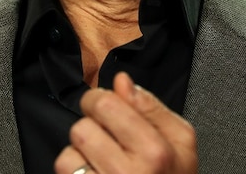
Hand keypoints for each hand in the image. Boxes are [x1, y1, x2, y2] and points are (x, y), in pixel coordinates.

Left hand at [54, 71, 197, 173]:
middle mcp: (128, 173)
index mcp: (154, 151)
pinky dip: (74, 170)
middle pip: (83, 128)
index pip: (106, 104)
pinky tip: (94, 172)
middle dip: (90, 127)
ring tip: (100, 159)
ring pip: (68, 154)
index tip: (103, 107)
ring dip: (81, 153)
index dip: (98, 100)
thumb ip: (151, 107)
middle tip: (104, 135)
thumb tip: (122, 81)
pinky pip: (65, 173)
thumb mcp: (181, 140)